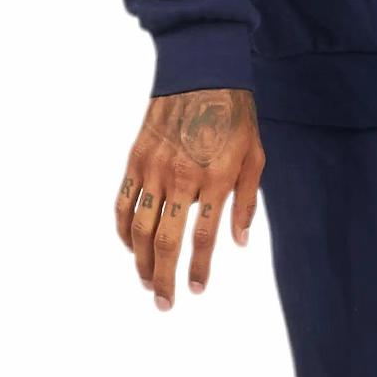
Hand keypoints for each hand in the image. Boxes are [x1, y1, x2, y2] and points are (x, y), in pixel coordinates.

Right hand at [116, 87, 264, 309]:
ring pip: (138, 228)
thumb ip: (246, 202)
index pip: (201, 239)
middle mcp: (180, 179)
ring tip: (147, 281)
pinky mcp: (135, 159)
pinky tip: (130, 247)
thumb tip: (239, 243)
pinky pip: (122, 202)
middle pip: (165, 242)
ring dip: (140, 261)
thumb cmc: (234, 117)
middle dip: (163, 278)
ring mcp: (153, 169)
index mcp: (214, 180)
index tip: (196, 290)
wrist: (200, 74)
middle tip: (164, 302)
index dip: (197, 270)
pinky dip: (121, 229)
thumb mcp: (254, 157)